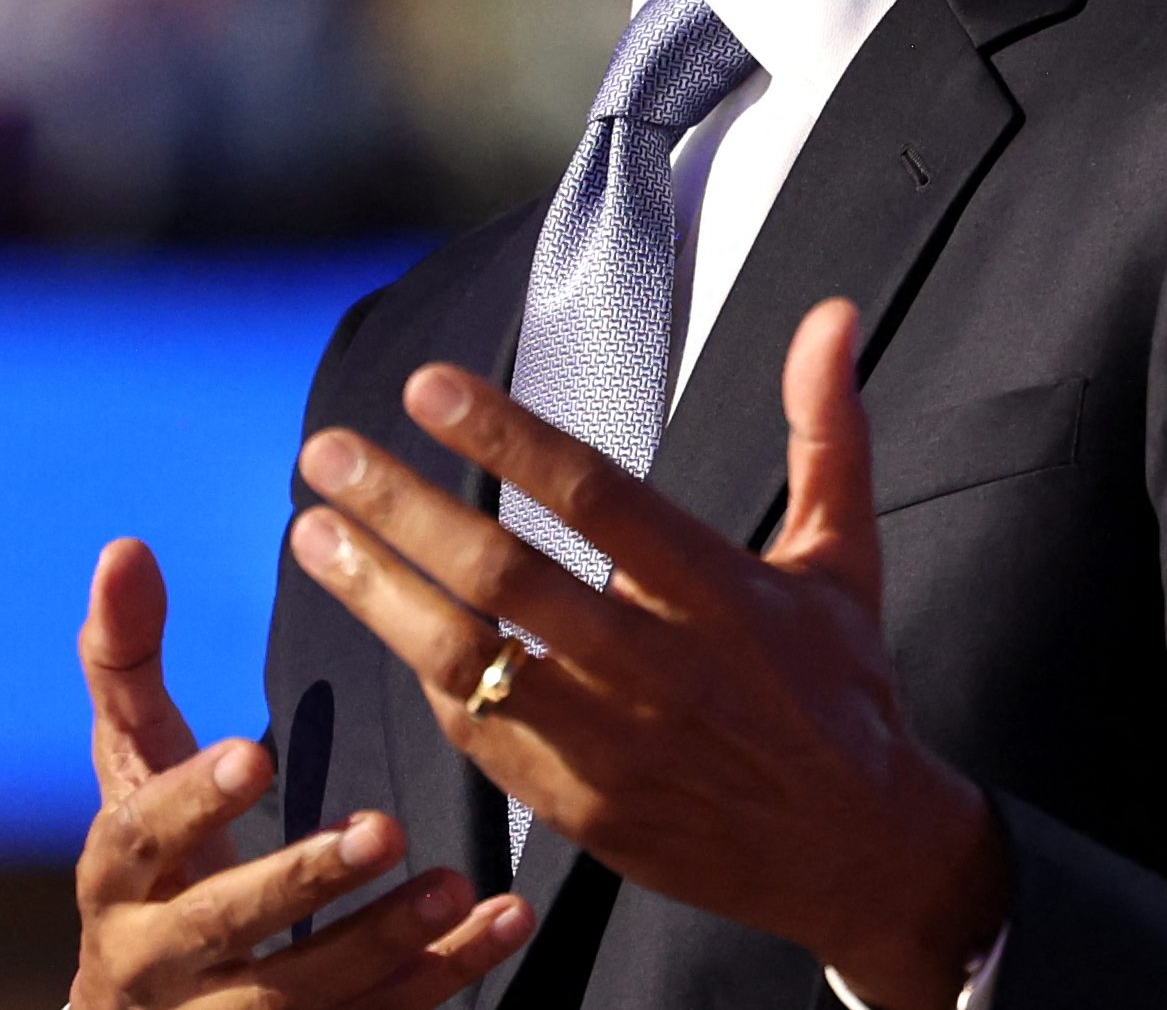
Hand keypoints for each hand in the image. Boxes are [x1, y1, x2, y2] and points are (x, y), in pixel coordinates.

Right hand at [69, 537, 534, 1009]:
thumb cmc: (151, 857)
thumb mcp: (131, 764)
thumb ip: (127, 660)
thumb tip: (126, 545)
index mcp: (115, 880)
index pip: (138, 839)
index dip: (192, 801)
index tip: (257, 754)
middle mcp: (153, 960)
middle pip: (223, 928)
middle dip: (302, 882)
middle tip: (386, 828)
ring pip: (299, 996)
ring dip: (384, 940)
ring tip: (458, 883)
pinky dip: (442, 977)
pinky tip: (505, 922)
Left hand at [287, 300, 1010, 1009]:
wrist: (855, 854)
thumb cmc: (842, 692)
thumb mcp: (844, 559)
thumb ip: (825, 433)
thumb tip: (829, 312)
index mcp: (718, 591)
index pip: (593, 496)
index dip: (504, 437)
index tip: (426, 386)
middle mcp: (657, 665)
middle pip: (504, 573)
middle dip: (401, 506)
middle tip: (323, 451)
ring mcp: (610, 743)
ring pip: (468, 658)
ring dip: (379, 590)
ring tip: (311, 530)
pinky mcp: (579, 806)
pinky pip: (478, 734)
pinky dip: (426, 674)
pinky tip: (383, 617)